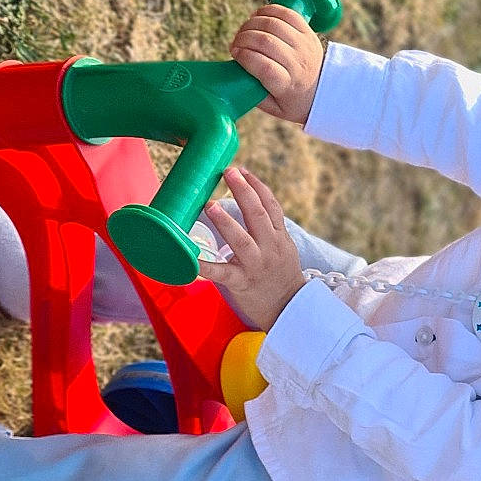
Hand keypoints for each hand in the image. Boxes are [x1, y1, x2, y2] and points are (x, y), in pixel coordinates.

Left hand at [199, 166, 304, 328]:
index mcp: (279, 237)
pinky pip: (221, 272)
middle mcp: (270, 248)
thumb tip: (250, 204)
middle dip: (243, 191)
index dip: (257, 186)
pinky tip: (191, 259)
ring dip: (225, 221)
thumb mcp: (283, 248)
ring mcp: (256, 265)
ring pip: (241, 240)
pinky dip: (205, 266)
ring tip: (211, 205)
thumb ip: (269, 229)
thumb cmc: (281, 276)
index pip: (270, 206)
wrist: (289, 309)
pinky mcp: (242, 282)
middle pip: (257, 215)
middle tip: (228, 172)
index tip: (242, 171)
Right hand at [230, 5, 324, 123]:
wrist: (326, 89)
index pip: (265, 67)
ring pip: (274, 24)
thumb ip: (256, 96)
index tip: (235, 53)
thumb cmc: (295, 100)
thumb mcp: (275, 108)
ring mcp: (305, 45)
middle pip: (266, 42)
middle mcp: (299, 63)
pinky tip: (258, 17)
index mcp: (289, 85)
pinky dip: (268, 11)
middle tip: (236, 43)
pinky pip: (287, 13)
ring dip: (252, 23)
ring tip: (245, 31)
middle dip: (243, 38)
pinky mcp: (308, 31)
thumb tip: (236, 75)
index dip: (245, 56)